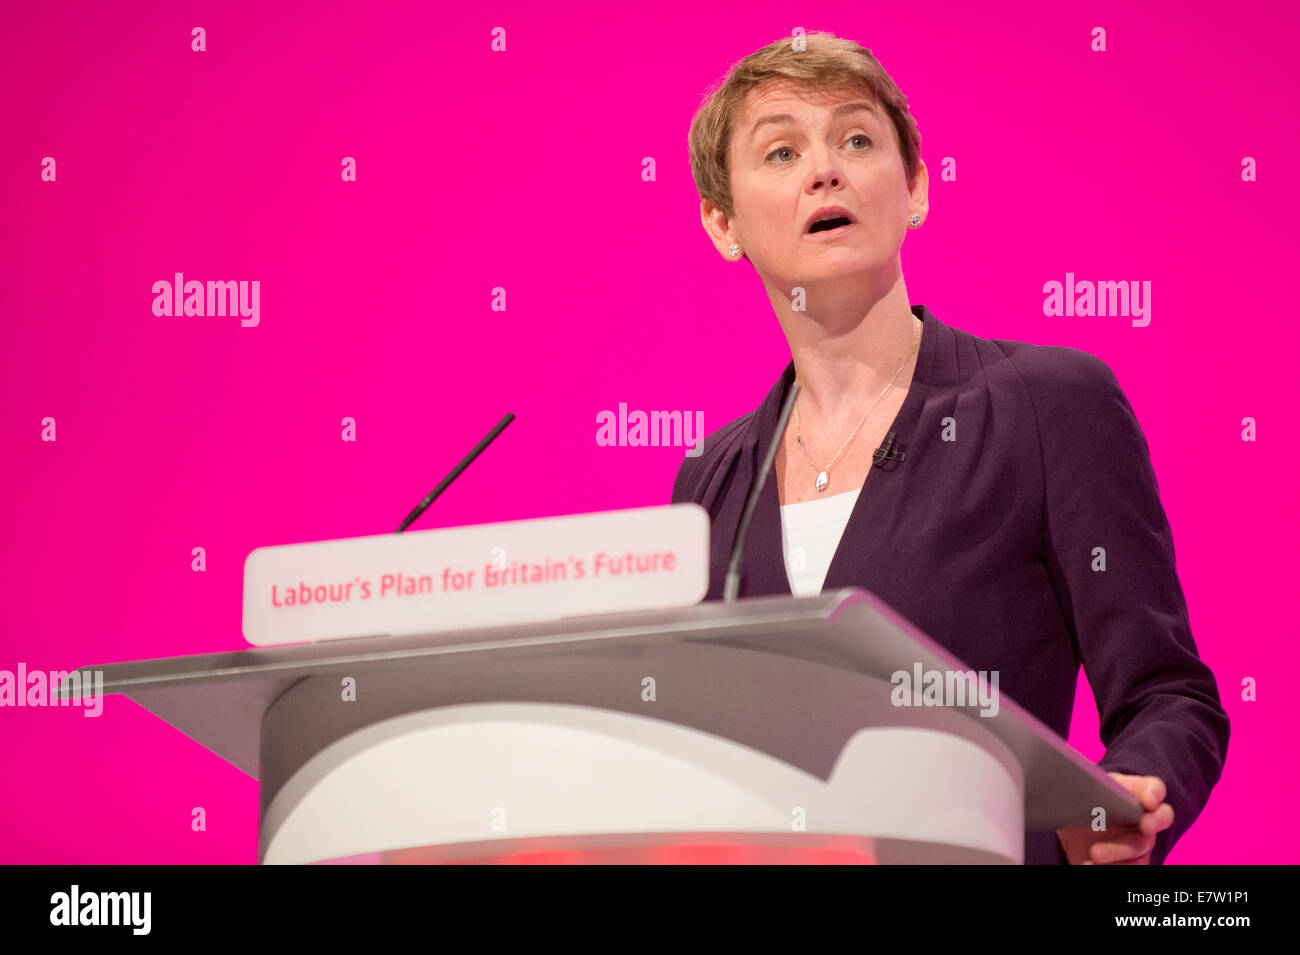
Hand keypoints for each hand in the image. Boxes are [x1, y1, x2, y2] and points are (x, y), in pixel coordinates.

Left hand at [1056, 772, 1173, 864]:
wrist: (1078, 820)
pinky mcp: (1125, 862)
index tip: (1149, 800)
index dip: (1154, 793)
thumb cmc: (1093, 795)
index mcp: (1139, 795)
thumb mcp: (1093, 782)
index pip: (1154, 789)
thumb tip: (1075, 767)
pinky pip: (1124, 867)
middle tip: (1144, 826)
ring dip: (1118, 852)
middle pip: (1152, 825)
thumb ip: (1093, 776)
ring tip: (1095, 854)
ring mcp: (1136, 844)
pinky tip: (1088, 864)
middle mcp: (1144, 821)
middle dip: (1149, 825)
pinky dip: (1109, 867)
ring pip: (1136, 851)